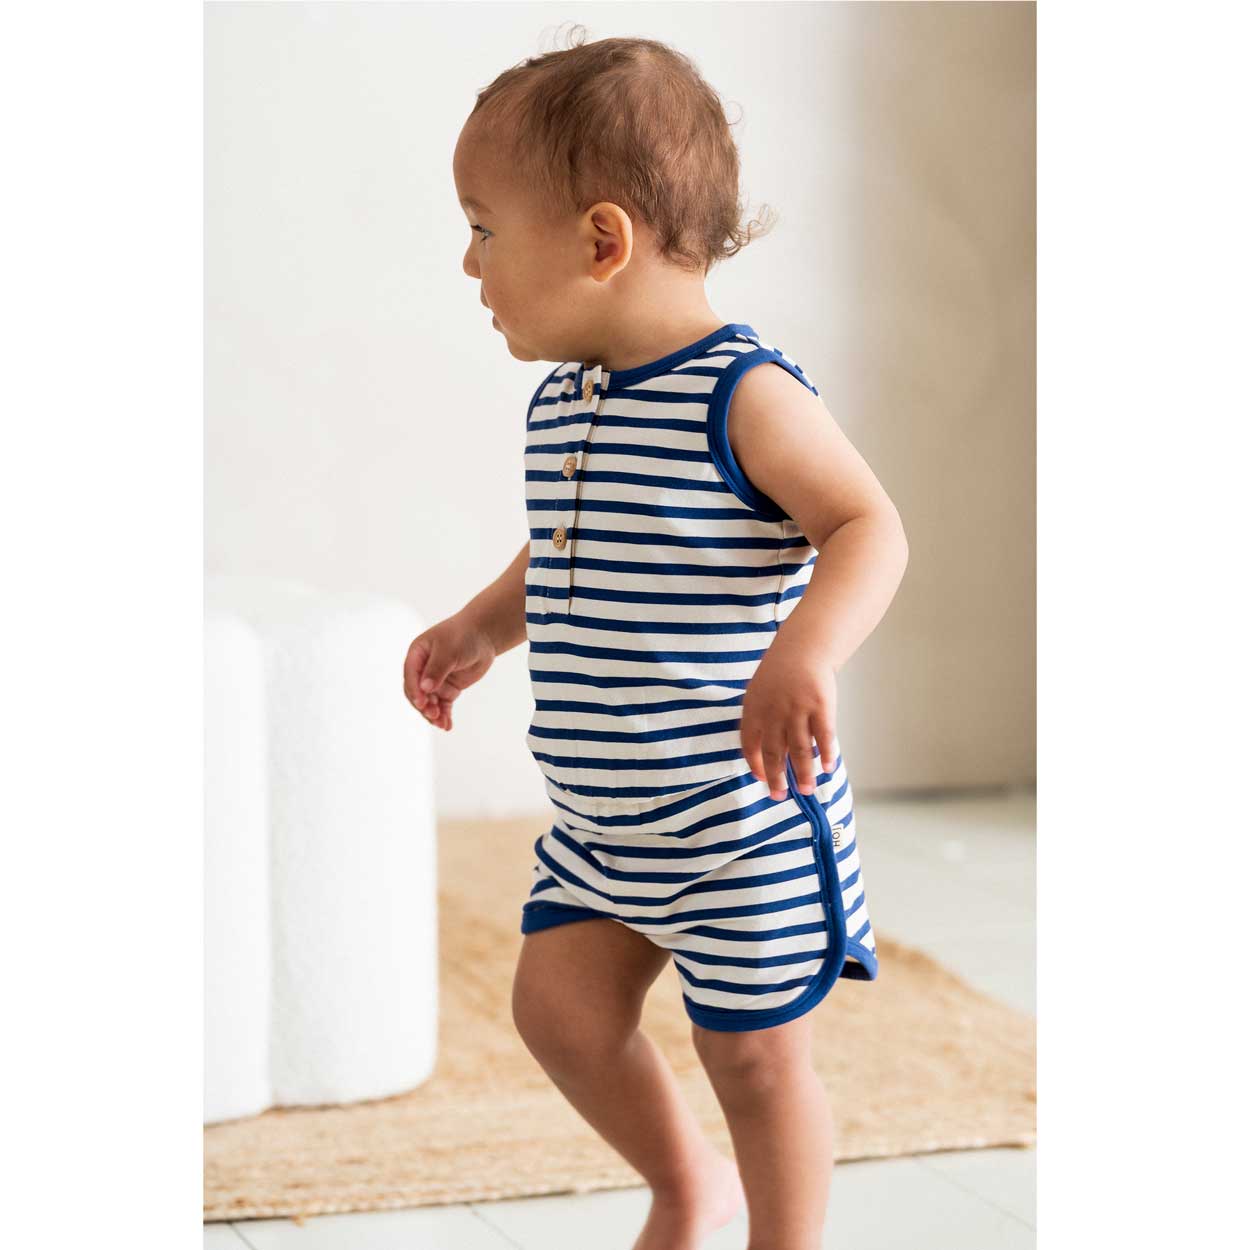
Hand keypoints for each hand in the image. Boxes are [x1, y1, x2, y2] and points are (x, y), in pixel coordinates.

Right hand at [402, 612, 495, 730]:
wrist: (483, 635)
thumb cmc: (463, 636)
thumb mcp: (449, 650)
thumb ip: (437, 669)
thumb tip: (425, 688)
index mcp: (416, 655)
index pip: (410, 676)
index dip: (414, 691)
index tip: (422, 703)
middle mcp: (422, 670)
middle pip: (417, 693)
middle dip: (423, 706)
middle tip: (434, 715)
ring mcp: (435, 680)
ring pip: (429, 702)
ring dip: (433, 714)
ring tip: (442, 724)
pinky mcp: (448, 689)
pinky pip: (443, 705)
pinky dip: (444, 715)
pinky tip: (447, 726)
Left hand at [740, 638, 837, 799]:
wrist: (803, 647)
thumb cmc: (780, 674)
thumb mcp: (758, 693)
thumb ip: (760, 722)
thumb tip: (764, 755)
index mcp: (754, 709)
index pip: (750, 744)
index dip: (756, 764)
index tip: (762, 780)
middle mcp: (774, 712)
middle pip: (773, 752)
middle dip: (777, 778)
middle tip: (779, 797)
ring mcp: (798, 709)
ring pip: (799, 750)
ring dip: (803, 773)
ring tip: (807, 790)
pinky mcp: (821, 706)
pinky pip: (824, 736)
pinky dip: (826, 754)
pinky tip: (828, 768)